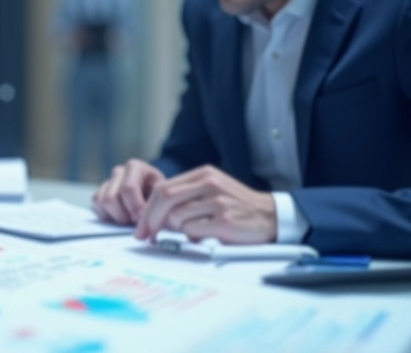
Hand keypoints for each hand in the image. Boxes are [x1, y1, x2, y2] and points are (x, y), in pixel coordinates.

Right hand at [91, 159, 164, 224]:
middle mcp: (119, 171)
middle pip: (111, 198)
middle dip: (124, 215)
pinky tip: (121, 217)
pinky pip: (96, 205)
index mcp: (136, 167)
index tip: (142, 219)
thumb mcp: (162, 196)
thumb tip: (146, 218)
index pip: (128, 188)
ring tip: (130, 220)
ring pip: (102, 202)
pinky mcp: (99, 193)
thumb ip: (155, 204)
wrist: (154, 197)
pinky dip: (107, 216)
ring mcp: (107, 182)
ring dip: (116, 217)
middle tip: (136, 222)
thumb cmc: (159, 196)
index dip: (134, 207)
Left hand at [134, 165, 276, 243]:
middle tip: (145, 236)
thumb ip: (184, 196)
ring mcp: (218, 202)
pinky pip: (193, 231)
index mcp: (202, 174)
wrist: (270, 216)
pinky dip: (193, 237)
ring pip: (177, 218)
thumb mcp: (210, 190)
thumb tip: (152, 215)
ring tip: (195, 230)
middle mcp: (209, 184)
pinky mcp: (225, 221)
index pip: (162, 188)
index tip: (141, 226)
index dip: (146, 209)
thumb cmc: (235, 205)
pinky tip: (207, 235)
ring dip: (177, 230)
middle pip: (164, 199)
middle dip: (149, 220)